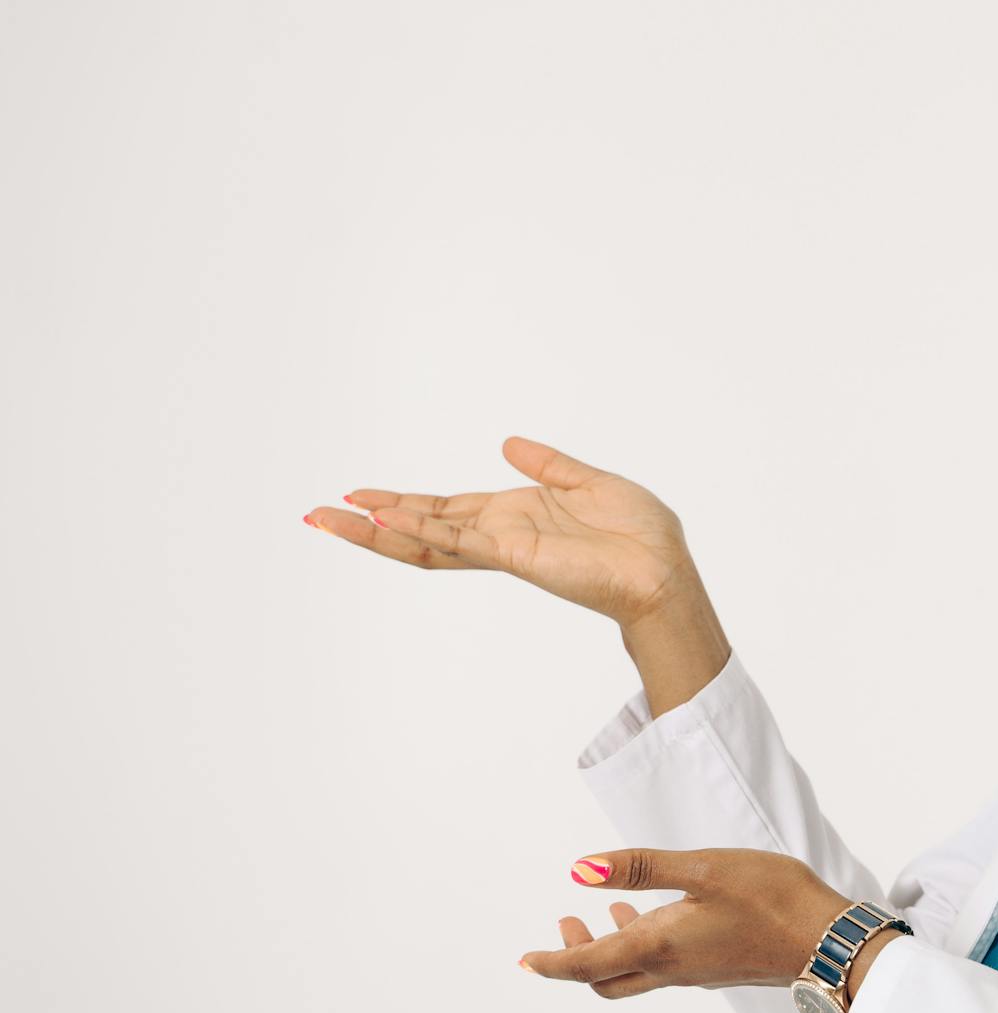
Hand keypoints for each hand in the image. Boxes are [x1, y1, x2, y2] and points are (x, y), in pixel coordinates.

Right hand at [307, 435, 698, 628]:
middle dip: (369, 521)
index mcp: (514, 516)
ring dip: (376, 530)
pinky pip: (459, 541)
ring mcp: (503, 548)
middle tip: (317, 514)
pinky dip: (422, 531)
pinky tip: (386, 523)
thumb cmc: (639, 534)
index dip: (402, 504)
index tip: (360, 496)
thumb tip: (508, 443)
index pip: (444, 510)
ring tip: (330, 519)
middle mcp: (500, 535)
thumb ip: (547, 464)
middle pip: (420, 529)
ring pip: (426, 540)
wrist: (664, 569)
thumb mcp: (588, 482)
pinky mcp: (516, 556)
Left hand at [517, 847, 859, 997]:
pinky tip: (660, 913)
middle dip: (575, 959)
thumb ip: (640, 868)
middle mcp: (672, 969)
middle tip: (562, 928)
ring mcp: (697, 974)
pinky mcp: (719, 968)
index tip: (523, 960)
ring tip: (606, 913)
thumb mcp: (701, 868)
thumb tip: (579, 870)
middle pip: (605, 979)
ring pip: (636, 972)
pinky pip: (665, 966)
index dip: (550, 963)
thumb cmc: (771, 899)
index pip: (586, 965)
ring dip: (610, 948)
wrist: (830, 940)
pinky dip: (644, 943)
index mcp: (659, 946)